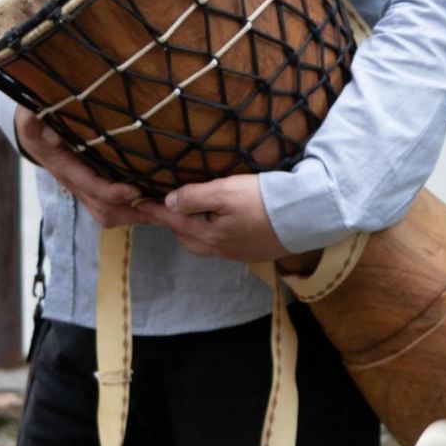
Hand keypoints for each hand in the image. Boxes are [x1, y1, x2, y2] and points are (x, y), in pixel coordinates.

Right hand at [14, 108, 151, 226]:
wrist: (34, 131)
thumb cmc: (37, 120)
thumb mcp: (30, 117)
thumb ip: (34, 122)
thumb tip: (45, 131)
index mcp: (63, 167)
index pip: (90, 186)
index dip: (111, 192)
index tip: (134, 190)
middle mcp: (77, 184)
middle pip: (105, 209)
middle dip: (134, 212)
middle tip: (163, 209)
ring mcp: (87, 190)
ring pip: (112, 213)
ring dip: (139, 215)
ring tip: (168, 212)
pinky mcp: (97, 189)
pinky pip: (116, 208)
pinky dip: (138, 210)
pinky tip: (161, 204)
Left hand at [138, 174, 289, 261]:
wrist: (305, 217)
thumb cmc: (263, 202)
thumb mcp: (225, 192)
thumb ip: (194, 197)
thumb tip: (169, 200)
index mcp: (207, 235)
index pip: (173, 220)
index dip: (156, 209)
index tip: (141, 202)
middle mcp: (219, 249)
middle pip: (187, 237)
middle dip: (175, 222)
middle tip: (169, 205)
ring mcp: (237, 253)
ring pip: (206, 243)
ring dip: (196, 229)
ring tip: (195, 213)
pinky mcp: (253, 251)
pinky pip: (225, 244)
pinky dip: (215, 233)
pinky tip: (223, 222)